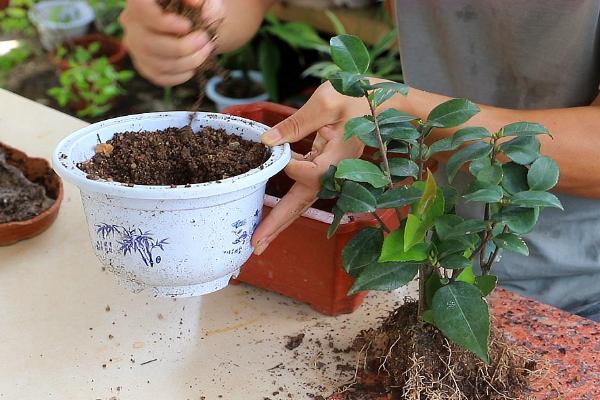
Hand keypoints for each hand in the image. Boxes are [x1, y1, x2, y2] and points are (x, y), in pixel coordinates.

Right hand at [120, 0, 222, 85]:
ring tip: (205, 52)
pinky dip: (179, 76)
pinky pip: (158, 77)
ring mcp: (135, 47)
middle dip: (182, 47)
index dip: (164, 22)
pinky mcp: (143, 66)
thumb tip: (195, 3)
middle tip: (205, 40)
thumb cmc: (197, 8)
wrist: (197, 26)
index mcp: (140, 1)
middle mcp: (131, 23)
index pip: (141, 9)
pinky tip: (193, 68)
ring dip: (186, 62)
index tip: (188, 26)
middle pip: (148, 43)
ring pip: (156, 63)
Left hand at [251, 81, 373, 254]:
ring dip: (280, 220)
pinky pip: (302, 188)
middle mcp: (333, 173)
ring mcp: (329, 174)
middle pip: (301, 204)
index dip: (286, 163)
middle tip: (255, 246)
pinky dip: (286, 201)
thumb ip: (296, 123)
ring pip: (300, 201)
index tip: (271, 147)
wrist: (384, 106)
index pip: (305, 172)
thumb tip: (267, 141)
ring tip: (259, 239)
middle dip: (277, 225)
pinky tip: (269, 212)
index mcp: (337, 159)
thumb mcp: (326, 102)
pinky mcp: (324, 169)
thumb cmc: (359, 98)